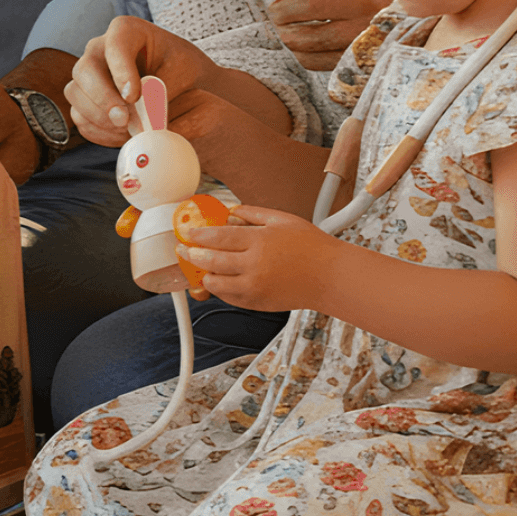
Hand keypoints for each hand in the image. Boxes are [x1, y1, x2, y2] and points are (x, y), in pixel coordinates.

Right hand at [65, 16, 219, 147]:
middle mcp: (102, 50)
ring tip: (129, 130)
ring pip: (75, 93)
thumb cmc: (187, 77)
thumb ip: (174, 97)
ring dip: (99, 118)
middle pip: (85, 69)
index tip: (133, 96)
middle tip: (124, 120)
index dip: (120, 69)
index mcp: (129, 32)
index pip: (115, 44)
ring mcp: (90, 76)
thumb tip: (154, 124)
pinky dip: (99, 132)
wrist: (186, 93)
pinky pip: (80, 118)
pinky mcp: (86, 102)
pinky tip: (123, 136)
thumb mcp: (191, 78)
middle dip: (102, 98)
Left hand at [176, 203, 339, 311]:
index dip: (198, 235)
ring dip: (204, 276)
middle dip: (192, 256)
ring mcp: (256, 288)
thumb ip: (252, 214)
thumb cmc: (311, 246)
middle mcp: (254, 266)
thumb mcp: (281, 219)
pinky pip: (231, 299)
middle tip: (184, 251)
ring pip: (217, 285)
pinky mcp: (260, 304)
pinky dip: (221, 291)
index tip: (187, 233)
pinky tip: (220, 282)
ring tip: (200, 268)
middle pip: (211, 262)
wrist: (332, 277)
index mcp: (258, 242)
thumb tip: (230, 211)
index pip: (218, 238)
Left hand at [230, 0, 392, 70]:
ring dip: (284, 32)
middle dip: (276, 9)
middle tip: (270, 10)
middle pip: (301, 4)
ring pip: (303, 36)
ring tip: (287, 25)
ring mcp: (363, 31)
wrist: (390, 19)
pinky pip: (311, 60)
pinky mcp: (358, 59)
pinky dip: (297, 52)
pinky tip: (303, 41)